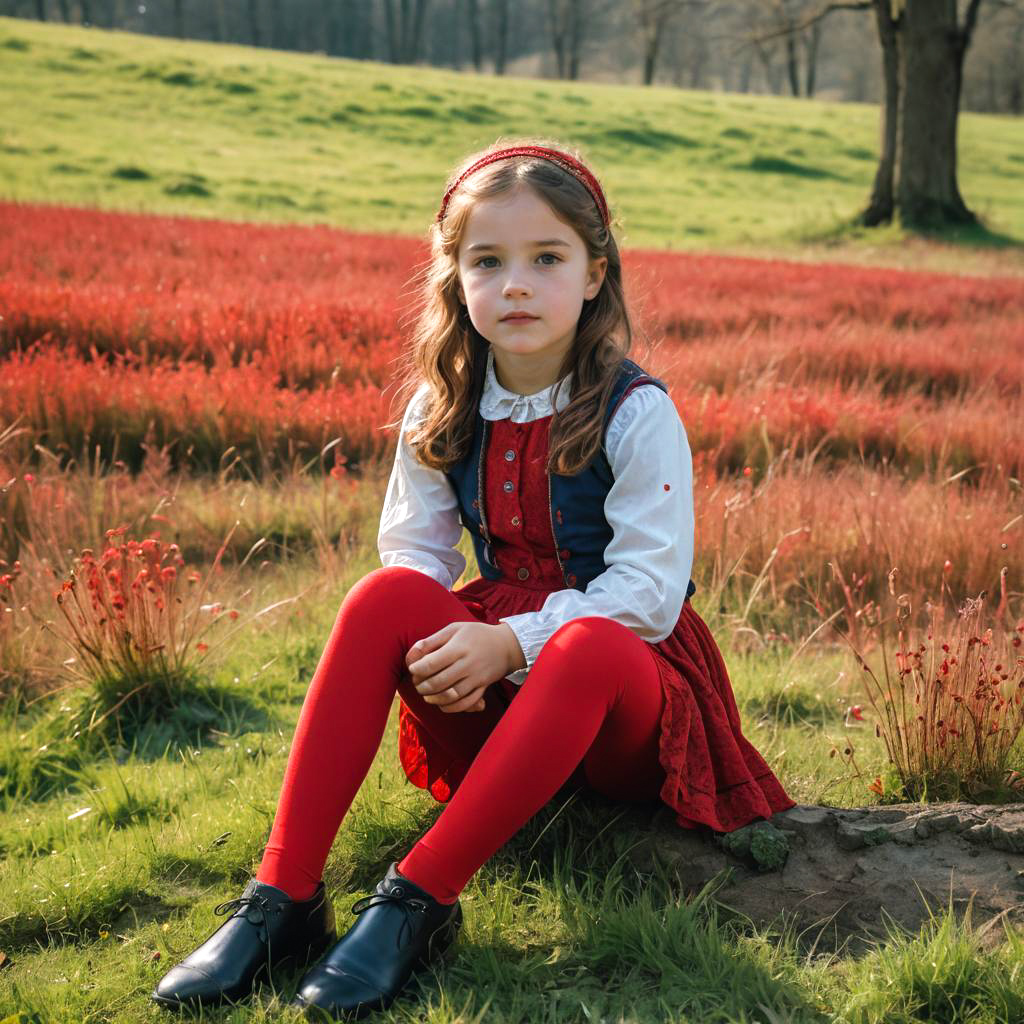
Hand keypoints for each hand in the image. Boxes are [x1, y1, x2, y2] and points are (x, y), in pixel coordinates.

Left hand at [405, 622, 524, 713]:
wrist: (506, 645)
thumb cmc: (475, 634)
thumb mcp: (454, 629)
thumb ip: (432, 641)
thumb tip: (412, 654)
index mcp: (458, 647)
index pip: (431, 663)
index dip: (417, 669)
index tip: (413, 669)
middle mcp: (468, 664)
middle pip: (439, 682)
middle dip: (422, 687)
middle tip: (417, 684)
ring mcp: (477, 678)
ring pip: (451, 696)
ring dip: (434, 699)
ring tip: (426, 695)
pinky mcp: (483, 688)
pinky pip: (466, 703)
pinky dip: (451, 707)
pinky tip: (442, 704)